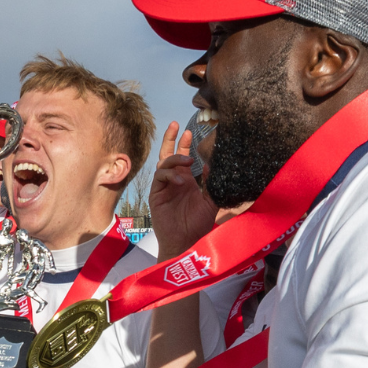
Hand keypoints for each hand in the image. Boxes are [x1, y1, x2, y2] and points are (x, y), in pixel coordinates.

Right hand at [149, 120, 217, 255]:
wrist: (185, 242)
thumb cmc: (198, 225)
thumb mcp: (211, 202)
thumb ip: (211, 185)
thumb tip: (210, 164)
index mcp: (186, 180)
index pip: (184, 157)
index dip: (185, 143)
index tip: (190, 131)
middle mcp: (174, 181)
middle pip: (168, 154)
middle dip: (171, 139)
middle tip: (176, 125)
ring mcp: (163, 187)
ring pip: (164, 163)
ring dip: (175, 158)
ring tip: (187, 160)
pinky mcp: (156, 194)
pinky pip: (159, 177)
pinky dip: (169, 175)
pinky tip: (180, 180)